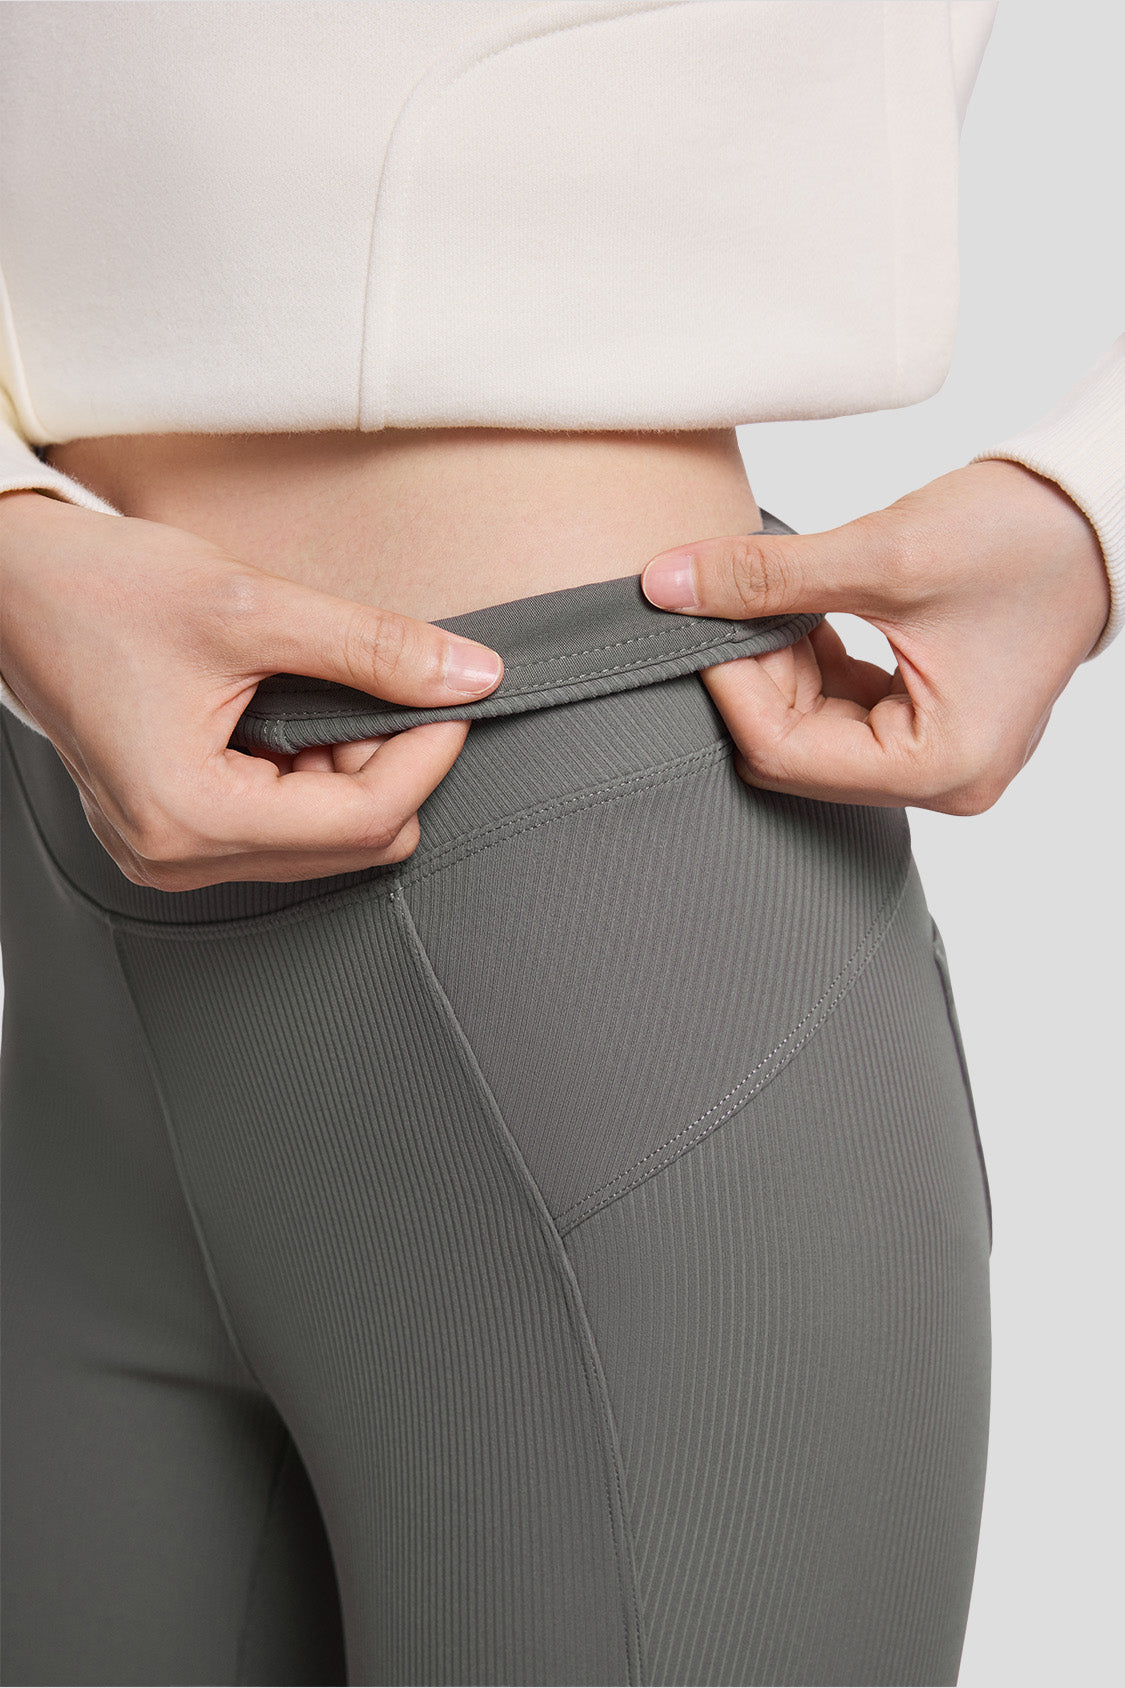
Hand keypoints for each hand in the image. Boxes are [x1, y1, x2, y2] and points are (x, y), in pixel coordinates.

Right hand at [0, 492, 503, 886]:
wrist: (15, 583)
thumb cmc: (100, 591)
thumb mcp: (251, 606)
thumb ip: (372, 647)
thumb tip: (467, 675)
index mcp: (187, 816)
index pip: (365, 821)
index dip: (428, 756)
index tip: (453, 697)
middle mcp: (175, 857)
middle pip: (352, 844)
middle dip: (387, 765)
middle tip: (379, 687)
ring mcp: (170, 853)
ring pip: (324, 842)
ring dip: (349, 769)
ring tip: (317, 691)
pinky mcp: (173, 834)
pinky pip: (283, 829)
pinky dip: (312, 774)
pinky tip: (289, 715)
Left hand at [640, 460, 1111, 812]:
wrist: (1094, 513)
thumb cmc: (1022, 539)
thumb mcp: (883, 555)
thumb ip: (765, 577)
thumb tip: (665, 586)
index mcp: (941, 766)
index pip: (784, 753)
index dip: (729, 685)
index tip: (695, 619)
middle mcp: (942, 782)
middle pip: (792, 752)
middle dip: (754, 678)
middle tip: (733, 602)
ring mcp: (936, 760)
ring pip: (808, 733)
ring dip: (779, 668)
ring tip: (781, 598)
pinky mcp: (928, 726)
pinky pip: (839, 713)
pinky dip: (809, 665)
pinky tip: (808, 612)